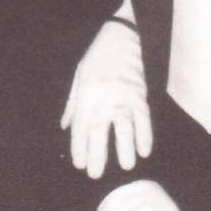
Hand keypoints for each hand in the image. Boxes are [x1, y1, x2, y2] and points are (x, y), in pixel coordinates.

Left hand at [62, 19, 151, 178]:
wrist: (122, 35)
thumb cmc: (98, 56)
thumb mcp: (79, 77)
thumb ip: (73, 104)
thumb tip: (66, 127)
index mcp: (86, 95)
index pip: (81, 128)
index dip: (79, 147)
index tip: (80, 164)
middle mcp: (103, 99)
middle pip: (100, 132)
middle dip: (98, 155)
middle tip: (95, 175)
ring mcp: (123, 97)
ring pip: (124, 129)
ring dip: (125, 149)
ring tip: (126, 167)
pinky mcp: (140, 95)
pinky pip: (143, 120)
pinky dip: (145, 136)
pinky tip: (144, 151)